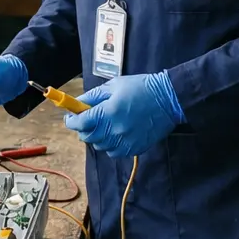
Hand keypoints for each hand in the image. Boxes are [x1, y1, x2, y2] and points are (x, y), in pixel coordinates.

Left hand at [65, 72, 183, 157]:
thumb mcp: (114, 86)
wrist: (168, 99)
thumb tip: (78, 103)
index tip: (70, 118)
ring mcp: (124, 141)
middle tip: (87, 120)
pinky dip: (110, 145)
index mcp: (107, 112)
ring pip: (100, 146)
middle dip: (83, 129)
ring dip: (97, 137)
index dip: (71, 121)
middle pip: (87, 137)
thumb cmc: (141, 88)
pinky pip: (113, 152)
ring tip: (104, 126)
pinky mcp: (134, 148)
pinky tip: (115, 135)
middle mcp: (114, 130)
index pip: (80, 123)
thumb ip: (93, 96)